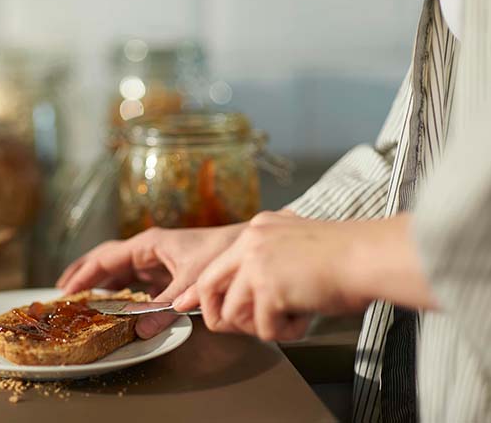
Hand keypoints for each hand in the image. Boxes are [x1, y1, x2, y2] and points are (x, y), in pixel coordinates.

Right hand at [56, 223, 244, 337]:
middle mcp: (149, 249)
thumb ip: (163, 308)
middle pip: (107, 259)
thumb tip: (138, 330)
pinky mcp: (168, 269)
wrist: (246, 246)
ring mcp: (157, 258)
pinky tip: (116, 302)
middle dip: (85, 273)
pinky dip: (122, 289)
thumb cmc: (221, 254)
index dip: (84, 274)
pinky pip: (136, 278)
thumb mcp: (189, 284)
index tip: (67, 290)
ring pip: (120, 269)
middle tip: (64, 291)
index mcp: (148, 244)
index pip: (106, 258)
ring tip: (82, 296)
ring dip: (102, 281)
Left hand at [174, 212, 435, 340]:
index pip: (218, 263)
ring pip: (233, 312)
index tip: (192, 305)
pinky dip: (284, 333)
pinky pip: (263, 328)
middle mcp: (251, 242)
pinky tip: (304, 320)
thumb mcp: (297, 245)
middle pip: (209, 285)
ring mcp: (257, 264)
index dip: (205, 290)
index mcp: (258, 230)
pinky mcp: (269, 288)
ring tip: (288, 320)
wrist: (370, 256)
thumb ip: (272, 260)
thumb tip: (255, 294)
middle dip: (216, 314)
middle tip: (236, 327)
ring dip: (259, 326)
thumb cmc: (348, 256)